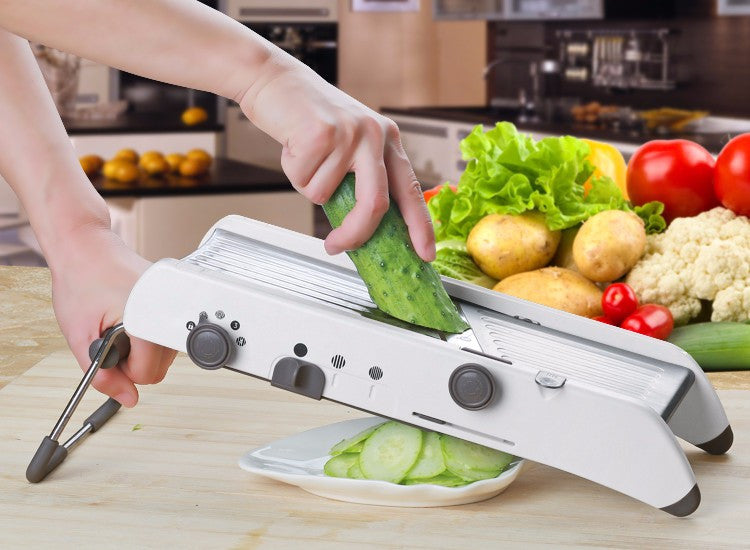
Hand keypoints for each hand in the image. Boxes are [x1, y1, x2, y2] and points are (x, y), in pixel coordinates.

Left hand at [49, 223, 176, 406]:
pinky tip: (130, 316)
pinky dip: (147, 334)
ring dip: (141, 348)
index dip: (123, 371)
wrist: (88, 247)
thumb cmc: (81, 280)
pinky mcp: (175, 300)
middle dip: (133, 361)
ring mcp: (175, 304)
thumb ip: (103, 375)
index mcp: (148, 320)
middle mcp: (169, 312)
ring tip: (120, 323)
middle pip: (161, 367)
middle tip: (110, 336)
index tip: (108, 351)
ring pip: (165, 353)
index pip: (148, 375)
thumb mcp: (80, 335)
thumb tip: (126, 399)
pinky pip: (165, 334)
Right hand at [240, 61, 435, 260]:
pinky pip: (304, 181)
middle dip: (355, 234)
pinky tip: (293, 146)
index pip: (411, 191)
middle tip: (335, 246)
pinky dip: (292, 172)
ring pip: (325, 194)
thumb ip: (360, 177)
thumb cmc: (309, 120)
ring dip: (307, 184)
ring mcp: (350, 134)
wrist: (275, 80)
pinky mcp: (322, 134)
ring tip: (304, 156)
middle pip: (375, 205)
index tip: (426, 254)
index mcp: (388, 140)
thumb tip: (362, 228)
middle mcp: (375, 135)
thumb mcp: (348, 145)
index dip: (421, 226)